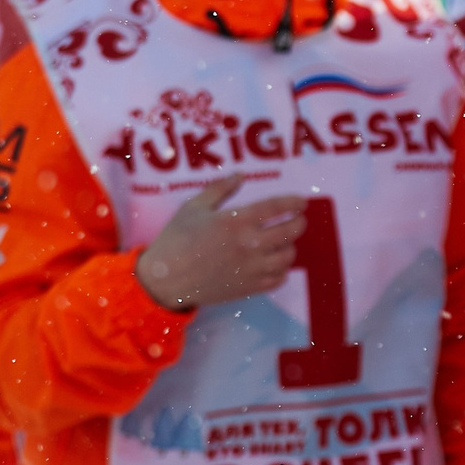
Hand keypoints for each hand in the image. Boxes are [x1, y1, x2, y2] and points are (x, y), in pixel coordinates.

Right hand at [134, 178, 309, 312]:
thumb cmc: (176, 239)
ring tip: (282, 242)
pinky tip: (274, 263)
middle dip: (299, 222)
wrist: (164, 280)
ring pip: (288, 256)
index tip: (301, 201)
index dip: (294, 202)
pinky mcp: (249, 288)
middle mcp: (250, 244)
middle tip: (297, 219)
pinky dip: (282, 270)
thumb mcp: (193, 207)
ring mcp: (252, 268)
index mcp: (237, 221)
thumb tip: (240, 176)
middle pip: (291, 231)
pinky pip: (279, 279)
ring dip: (290, 246)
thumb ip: (219, 189)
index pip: (277, 207)